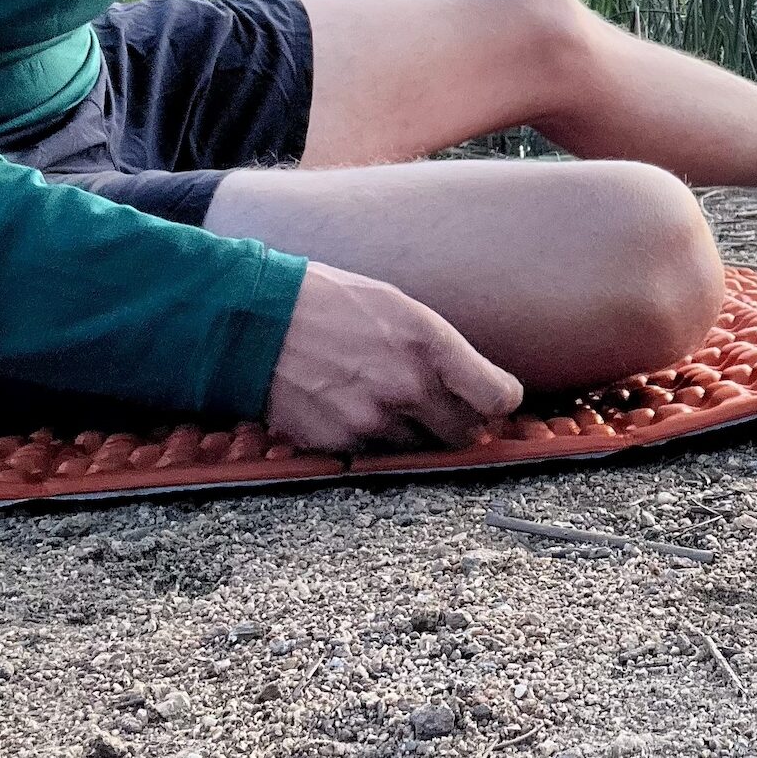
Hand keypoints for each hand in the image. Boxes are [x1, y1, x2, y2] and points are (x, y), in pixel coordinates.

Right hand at [264, 262, 523, 450]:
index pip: (498, 397)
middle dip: (457, 422)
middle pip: (464, 433)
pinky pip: (375, 454)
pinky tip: (348, 406)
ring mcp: (374, 420)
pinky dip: (370, 439)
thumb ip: (437, 348)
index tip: (493, 401)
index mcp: (429, 343)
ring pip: (419, 450)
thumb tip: (471, 380)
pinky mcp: (341, 443)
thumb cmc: (328, 303)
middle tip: (437, 405)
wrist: (256, 321)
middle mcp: (408, 387)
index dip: (500, 402)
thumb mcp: (397, 306)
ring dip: (411, 433)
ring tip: (380, 398)